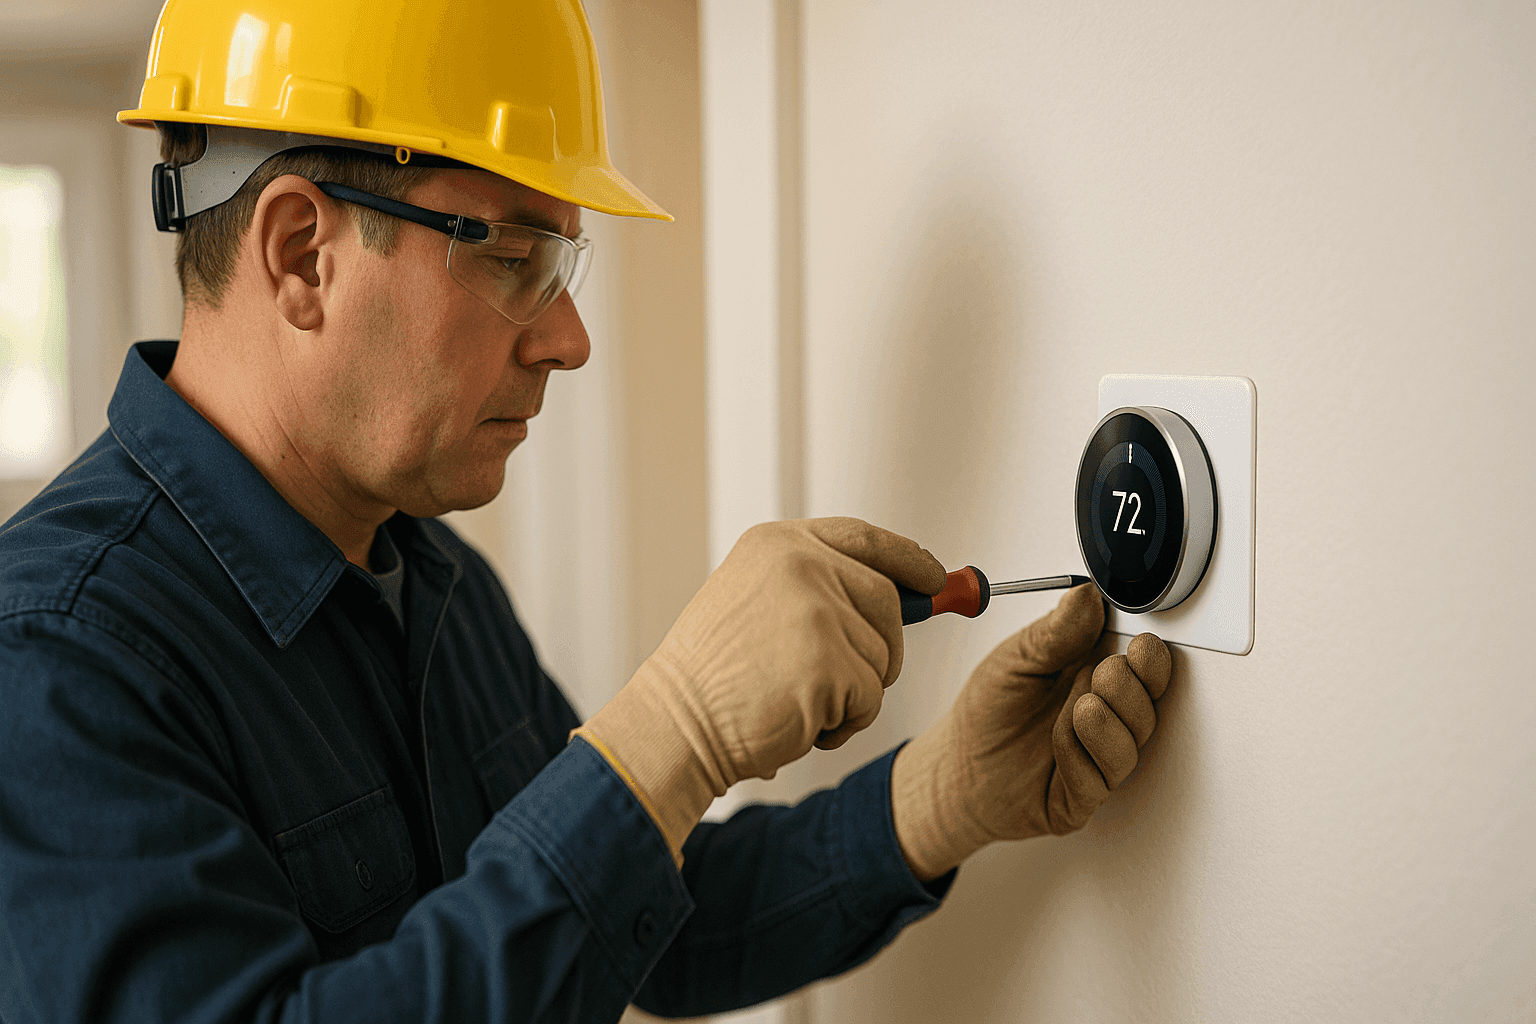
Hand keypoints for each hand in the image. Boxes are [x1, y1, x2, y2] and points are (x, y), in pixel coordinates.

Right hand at [578, 517, 944, 862]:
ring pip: (881, 655)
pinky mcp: (830, 662)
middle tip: (851, 680)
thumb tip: (911, 595)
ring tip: (797, 699)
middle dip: (884, 646)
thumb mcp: (756, 601)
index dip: (906, 558)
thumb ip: (820, 586)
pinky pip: (871, 698)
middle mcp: (801, 565)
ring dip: (854, 692)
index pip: (864, 538)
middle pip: (887, 600)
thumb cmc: (712, 678)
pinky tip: (799, 721)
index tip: (935, 577)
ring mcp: (817, 611)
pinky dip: (846, 722)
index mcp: (779, 544)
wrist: (674, 725)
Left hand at [890, 583, 1172, 880]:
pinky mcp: (1081, 797)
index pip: (1142, 666)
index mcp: (1092, 676)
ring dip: (1109, 724)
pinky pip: (1099, 780)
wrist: (955, 766)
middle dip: (1132, 689)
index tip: (1141, 645)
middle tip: (1105, 674)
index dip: (1149, 657)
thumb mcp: (1016, 660)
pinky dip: (1080, 756)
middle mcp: (1103, 717)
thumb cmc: (987, 712)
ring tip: (1081, 707)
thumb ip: (1054, 632)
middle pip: (1147, 706)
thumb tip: (1087, 596)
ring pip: (1130, 745)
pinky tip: (1058, 741)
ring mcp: (1095, 759)